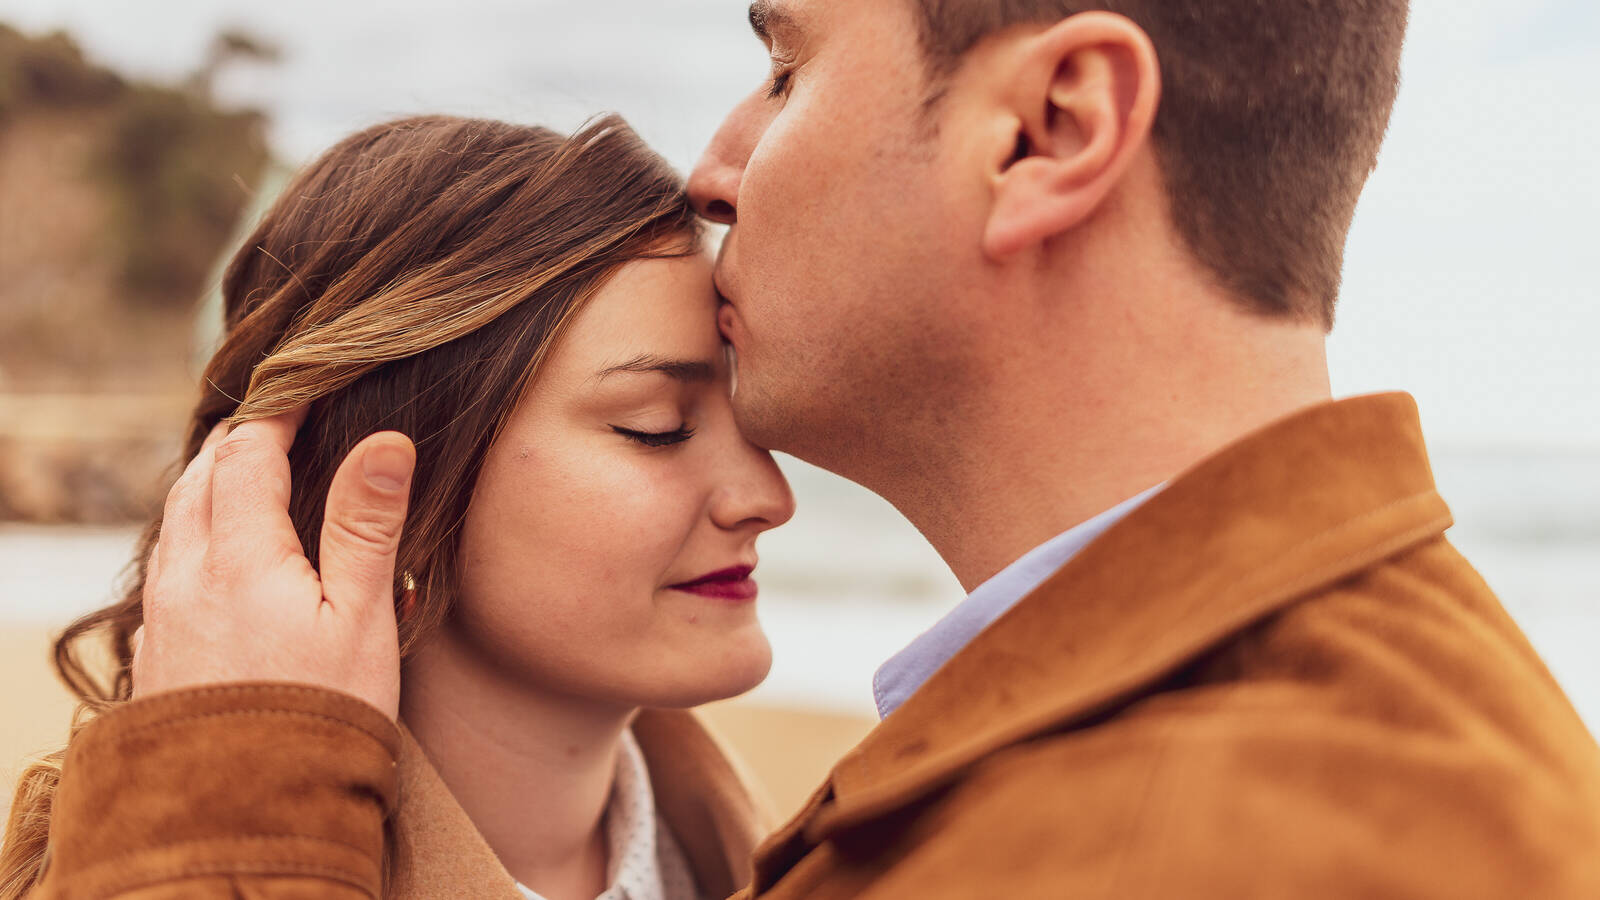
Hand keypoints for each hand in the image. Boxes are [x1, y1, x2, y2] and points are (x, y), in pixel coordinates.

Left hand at [130, 410, 415, 719]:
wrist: (247, 814)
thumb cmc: (319, 717)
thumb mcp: (361, 619)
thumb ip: (366, 526)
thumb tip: (384, 441)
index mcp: (238, 557)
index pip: (247, 451)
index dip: (279, 410)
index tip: (310, 388)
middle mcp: (185, 574)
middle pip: (200, 474)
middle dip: (241, 438)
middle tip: (286, 421)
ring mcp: (162, 612)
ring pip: (177, 516)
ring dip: (212, 481)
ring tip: (256, 473)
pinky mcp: (156, 648)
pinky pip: (168, 561)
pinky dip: (197, 529)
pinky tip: (227, 550)